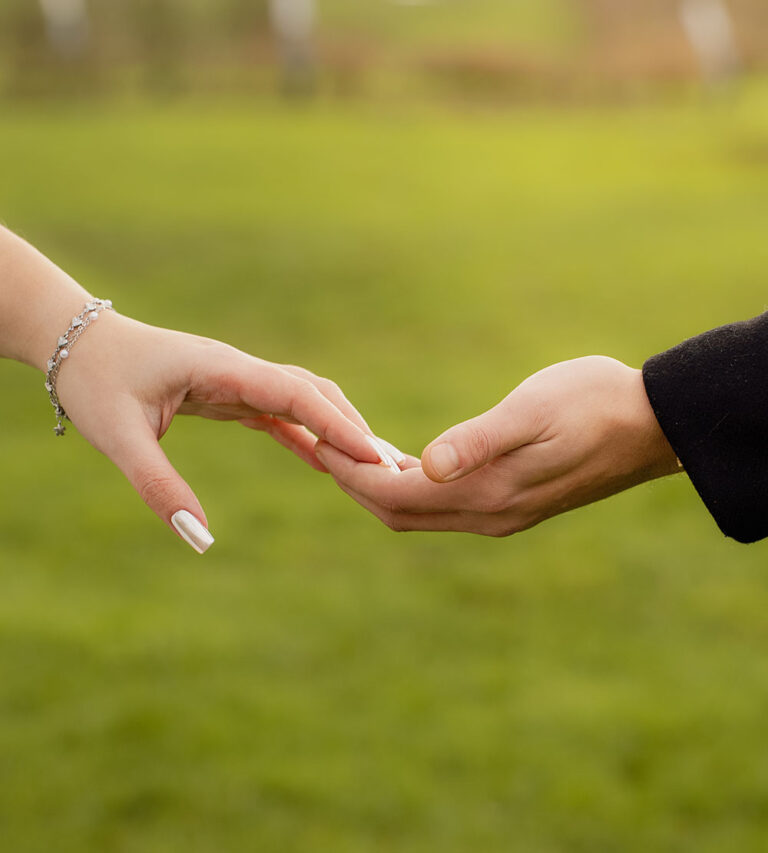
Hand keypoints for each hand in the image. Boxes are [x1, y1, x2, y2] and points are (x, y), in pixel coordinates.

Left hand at [56, 311, 381, 551]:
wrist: (76, 343)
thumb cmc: (94, 382)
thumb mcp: (119, 436)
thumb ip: (158, 487)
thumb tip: (200, 540)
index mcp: (221, 368)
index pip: (295, 393)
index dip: (337, 423)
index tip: (373, 455)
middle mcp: (239, 369)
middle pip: (313, 392)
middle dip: (352, 427)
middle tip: (388, 468)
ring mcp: (237, 380)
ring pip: (303, 400)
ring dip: (336, 429)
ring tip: (369, 467)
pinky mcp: (229, 394)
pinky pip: (280, 413)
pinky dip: (307, 435)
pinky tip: (323, 462)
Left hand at [315, 357, 681, 535]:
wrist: (652, 425)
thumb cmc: (593, 403)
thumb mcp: (533, 410)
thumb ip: (477, 442)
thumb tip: (425, 466)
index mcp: (488, 493)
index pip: (396, 494)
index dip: (352, 473)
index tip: (317, 445)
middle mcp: (490, 516)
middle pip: (399, 513)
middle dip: (355, 484)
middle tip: (321, 450)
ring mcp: (502, 516)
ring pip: (419, 515)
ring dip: (381, 488)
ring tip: (351, 455)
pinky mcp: (513, 505)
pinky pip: (443, 508)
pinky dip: (412, 488)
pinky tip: (404, 462)